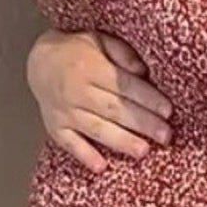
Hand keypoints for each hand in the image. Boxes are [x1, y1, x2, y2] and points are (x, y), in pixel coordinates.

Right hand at [26, 28, 172, 172]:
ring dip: (121, 141)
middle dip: (142, 123)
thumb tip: (142, 71)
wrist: (39, 62)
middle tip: (165, 136)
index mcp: (91, 67)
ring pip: (97, 129)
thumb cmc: (76, 51)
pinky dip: (85, 156)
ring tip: (143, 151)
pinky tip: (101, 167)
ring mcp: (65, 112)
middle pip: (114, 109)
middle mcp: (77, 91)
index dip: (147, 98)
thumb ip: (122, 53)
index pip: (124, 85)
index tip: (167, 111)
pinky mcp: (56, 128)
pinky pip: (71, 144)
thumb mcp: (99, 39)